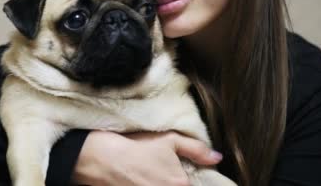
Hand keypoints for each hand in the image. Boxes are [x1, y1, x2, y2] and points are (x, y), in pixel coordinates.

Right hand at [72, 130, 222, 185]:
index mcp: (181, 184)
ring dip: (162, 183)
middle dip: (177, 182)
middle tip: (162, 172)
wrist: (103, 159)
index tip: (182, 175)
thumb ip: (197, 149)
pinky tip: (144, 180)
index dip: (190, 180)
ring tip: (151, 176)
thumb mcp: (170, 140)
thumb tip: (217, 157)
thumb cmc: (137, 147)